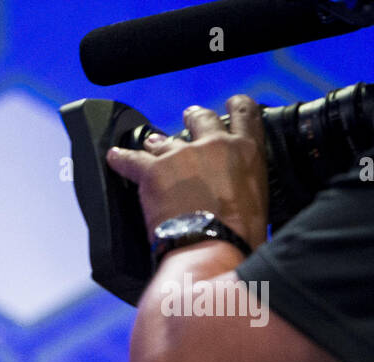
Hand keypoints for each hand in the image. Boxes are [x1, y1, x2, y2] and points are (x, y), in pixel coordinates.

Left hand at [106, 95, 268, 251]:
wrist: (211, 246)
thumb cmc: (238, 233)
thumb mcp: (258, 199)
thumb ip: (246, 181)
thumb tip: (238, 191)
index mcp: (246, 151)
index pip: (245, 115)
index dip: (237, 107)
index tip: (232, 105)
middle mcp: (214, 144)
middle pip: (200, 118)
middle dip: (193, 118)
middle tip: (189, 119)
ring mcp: (181, 155)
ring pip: (165, 140)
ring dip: (159, 143)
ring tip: (153, 146)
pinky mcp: (153, 171)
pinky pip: (131, 160)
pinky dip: (121, 159)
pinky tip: (115, 157)